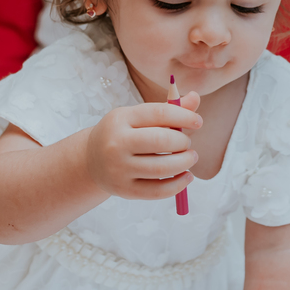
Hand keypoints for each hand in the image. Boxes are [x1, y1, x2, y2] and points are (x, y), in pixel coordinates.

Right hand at [85, 91, 201, 199]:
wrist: (91, 160)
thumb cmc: (123, 134)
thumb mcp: (138, 117)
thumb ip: (168, 109)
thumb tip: (195, 98)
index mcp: (121, 118)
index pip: (159, 113)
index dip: (184, 116)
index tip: (198, 121)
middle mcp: (116, 143)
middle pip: (161, 141)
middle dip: (183, 142)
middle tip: (187, 144)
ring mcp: (119, 168)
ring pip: (162, 168)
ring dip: (185, 163)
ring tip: (190, 158)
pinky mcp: (124, 190)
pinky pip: (158, 191)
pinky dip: (178, 184)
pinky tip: (186, 176)